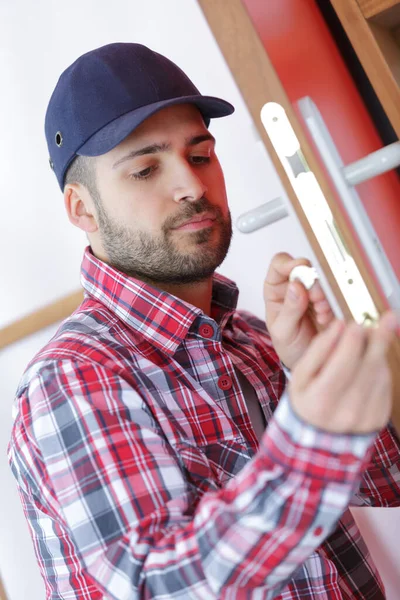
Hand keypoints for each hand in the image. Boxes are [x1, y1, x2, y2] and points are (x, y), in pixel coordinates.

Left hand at [264, 253, 334, 369]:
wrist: (308, 362)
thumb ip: (289, 310)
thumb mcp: (283, 331)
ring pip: (320, 281)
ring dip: (322, 295)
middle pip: (304, 270)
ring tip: (320, 313)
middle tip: (315, 299)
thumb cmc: (289, 346)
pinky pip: (333, 295)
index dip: (289, 263)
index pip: (279, 265)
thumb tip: (296, 285)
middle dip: (311, 283)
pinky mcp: (327, 302)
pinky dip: (331, 306)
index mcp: (276, 291)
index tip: (300, 268)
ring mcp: (311, 294)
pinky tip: (325, 319)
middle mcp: (293, 288)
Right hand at [289, 313, 397, 433]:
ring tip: (372, 336)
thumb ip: (318, 349)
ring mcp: (366, 417)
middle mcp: (346, 412)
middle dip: (378, 339)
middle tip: (386, 318)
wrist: (318, 435)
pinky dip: (380, 368)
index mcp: (321, 401)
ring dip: (380, 351)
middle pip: (368, 367)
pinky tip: (370, 361)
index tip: (355, 324)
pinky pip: (385, 385)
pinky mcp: (379, 418)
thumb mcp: (301, 376)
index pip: (343, 364)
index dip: (353, 341)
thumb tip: (339, 326)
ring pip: (380, 374)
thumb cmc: (307, 399)